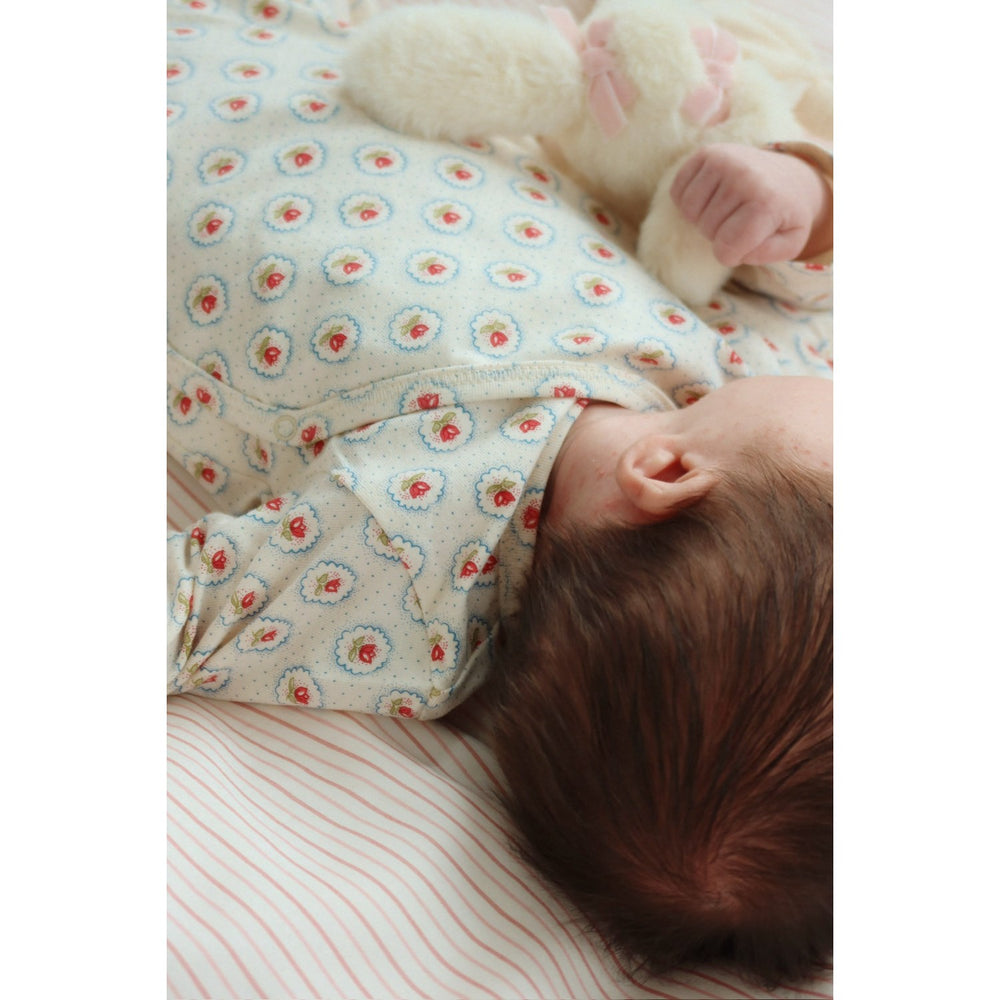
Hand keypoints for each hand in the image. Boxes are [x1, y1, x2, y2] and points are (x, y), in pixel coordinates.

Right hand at [669, 143, 831, 266]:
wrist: (788, 175)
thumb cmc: (784, 214)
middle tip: (737, 222)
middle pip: (707, 230)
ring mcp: (723, 161)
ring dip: (702, 219)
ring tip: (724, 211)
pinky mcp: (707, 153)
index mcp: (767, 203)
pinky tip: (709, 198)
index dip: (731, 255)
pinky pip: (678, 191)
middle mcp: (744, 177)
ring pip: (689, 212)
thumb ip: (767, 254)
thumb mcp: (791, 242)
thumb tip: (736, 249)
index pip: (726, 249)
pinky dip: (688, 202)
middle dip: (718, 235)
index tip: (746, 244)